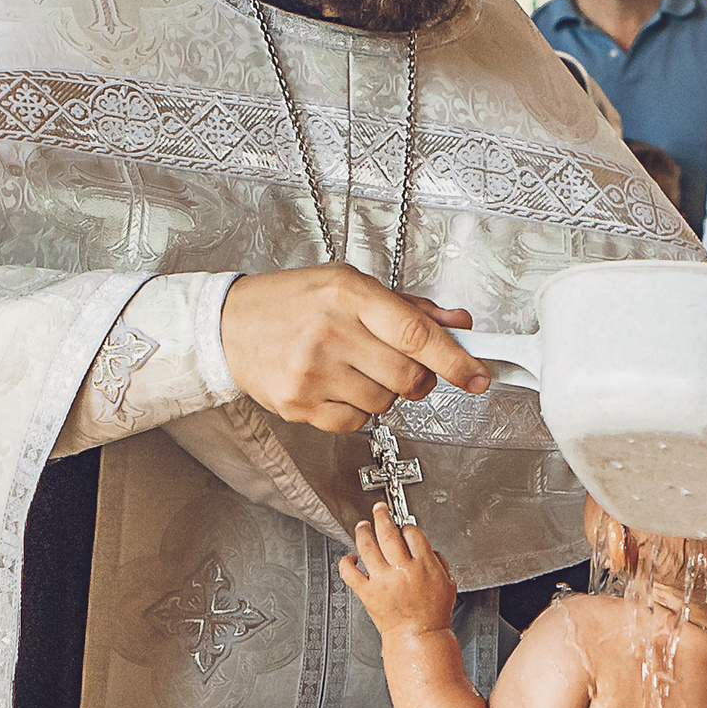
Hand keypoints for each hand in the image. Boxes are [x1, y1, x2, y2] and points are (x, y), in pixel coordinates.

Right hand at [223, 264, 486, 432]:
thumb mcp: (350, 286)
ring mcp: (313, 371)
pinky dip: (357, 409)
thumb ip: (409, 308)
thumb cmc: (293, 301)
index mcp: (349, 295)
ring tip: (356, 368)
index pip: (417, 335)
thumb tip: (460, 324)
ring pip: (385, 402)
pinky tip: (336, 384)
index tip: (479, 376)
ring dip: (385, 392)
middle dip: (419, 379)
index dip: (456, 360)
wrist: (228, 324)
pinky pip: (356, 422)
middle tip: (404, 367)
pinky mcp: (299, 404)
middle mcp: (331, 332)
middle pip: (408, 377)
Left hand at [339, 517, 458, 645]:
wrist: (418, 637)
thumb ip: (439, 563)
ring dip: (363, 532)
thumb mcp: (448, 584)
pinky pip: (350, 573)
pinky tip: (349, 557)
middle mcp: (403, 569)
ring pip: (367, 547)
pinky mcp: (368, 593)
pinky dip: (346, 562)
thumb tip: (428, 550)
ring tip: (362, 526)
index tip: (404, 527)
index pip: (413, 533)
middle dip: (382, 516)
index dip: (407, 526)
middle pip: (388, 533)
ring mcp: (383, 580)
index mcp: (424, 565)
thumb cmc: (433, 615)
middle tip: (379, 509)